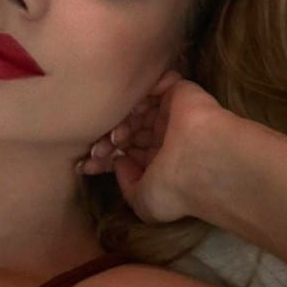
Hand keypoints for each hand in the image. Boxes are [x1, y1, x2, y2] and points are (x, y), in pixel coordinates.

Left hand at [78, 71, 227, 222]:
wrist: (203, 165)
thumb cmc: (176, 189)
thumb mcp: (144, 203)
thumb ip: (127, 185)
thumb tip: (118, 161)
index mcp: (161, 162)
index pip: (126, 152)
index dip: (104, 157)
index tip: (83, 166)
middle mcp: (165, 138)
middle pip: (126, 131)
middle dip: (105, 141)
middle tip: (96, 152)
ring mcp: (172, 116)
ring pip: (135, 109)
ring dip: (120, 122)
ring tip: (115, 137)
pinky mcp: (180, 93)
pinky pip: (157, 83)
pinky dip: (141, 92)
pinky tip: (132, 112)